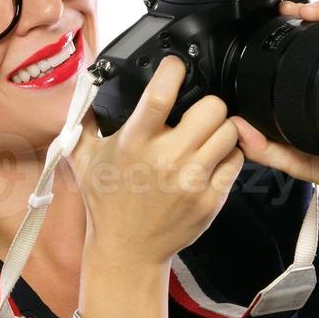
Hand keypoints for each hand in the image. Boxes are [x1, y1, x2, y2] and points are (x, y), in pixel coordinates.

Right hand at [67, 55, 243, 265]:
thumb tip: (86, 84)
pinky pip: (236, 160)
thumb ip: (83, 119)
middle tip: (197, 113)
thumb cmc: (107, 203)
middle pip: (211, 108)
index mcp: (134, 143)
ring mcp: (192, 180)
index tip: (175, 67)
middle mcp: (165, 159)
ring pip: (229, 131)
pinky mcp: (210, 198)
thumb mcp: (83, 158)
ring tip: (205, 138)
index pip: (160, 94)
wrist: (128, 250)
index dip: (173, 71)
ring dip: (219, 130)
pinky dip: (227, 156)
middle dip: (206, 105)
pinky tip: (211, 160)